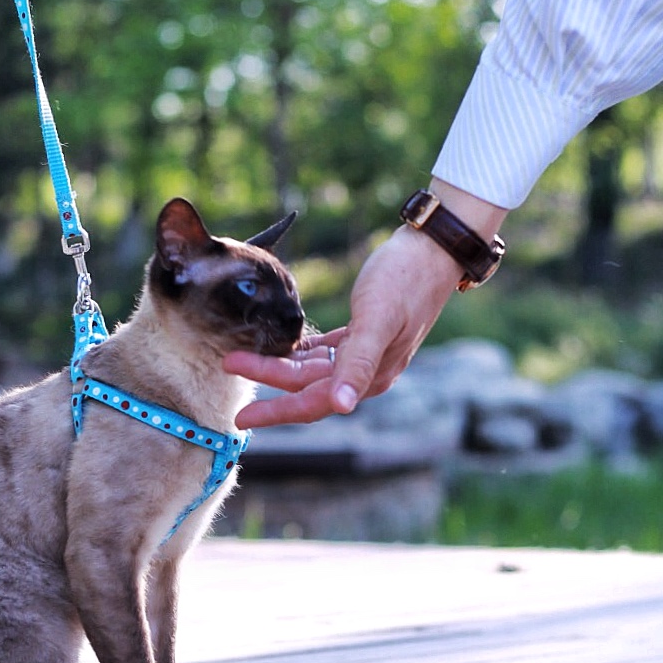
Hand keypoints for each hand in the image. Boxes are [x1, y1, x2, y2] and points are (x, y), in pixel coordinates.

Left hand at [225, 224, 464, 426]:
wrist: (434, 249)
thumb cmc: (405, 279)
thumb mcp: (377, 319)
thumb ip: (357, 362)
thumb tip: (343, 405)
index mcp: (370, 375)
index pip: (313, 402)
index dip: (276, 409)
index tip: (241, 413)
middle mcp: (367, 371)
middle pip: (307, 386)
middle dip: (267, 379)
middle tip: (228, 365)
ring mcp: (367, 352)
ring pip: (313, 370)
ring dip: (280, 364)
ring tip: (245, 355)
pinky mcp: (365, 331)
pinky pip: (327, 352)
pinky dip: (303, 352)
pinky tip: (284, 347)